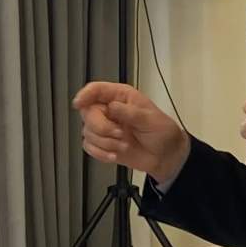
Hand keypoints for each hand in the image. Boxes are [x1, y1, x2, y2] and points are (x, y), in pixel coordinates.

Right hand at [73, 82, 190, 183]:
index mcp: (121, 97)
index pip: (97, 90)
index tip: (79, 103)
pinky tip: (115, 154)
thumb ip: (130, 112)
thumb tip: (112, 106)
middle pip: (88, 113)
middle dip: (101, 127)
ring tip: (124, 145)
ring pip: (87, 132)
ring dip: (105, 142)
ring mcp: (106, 128)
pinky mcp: (104, 144)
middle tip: (119, 134)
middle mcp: (110, 110)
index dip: (85, 95)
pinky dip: (101, 153)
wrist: (166, 156)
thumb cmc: (163, 132)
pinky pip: (89, 147)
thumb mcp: (150, 119)